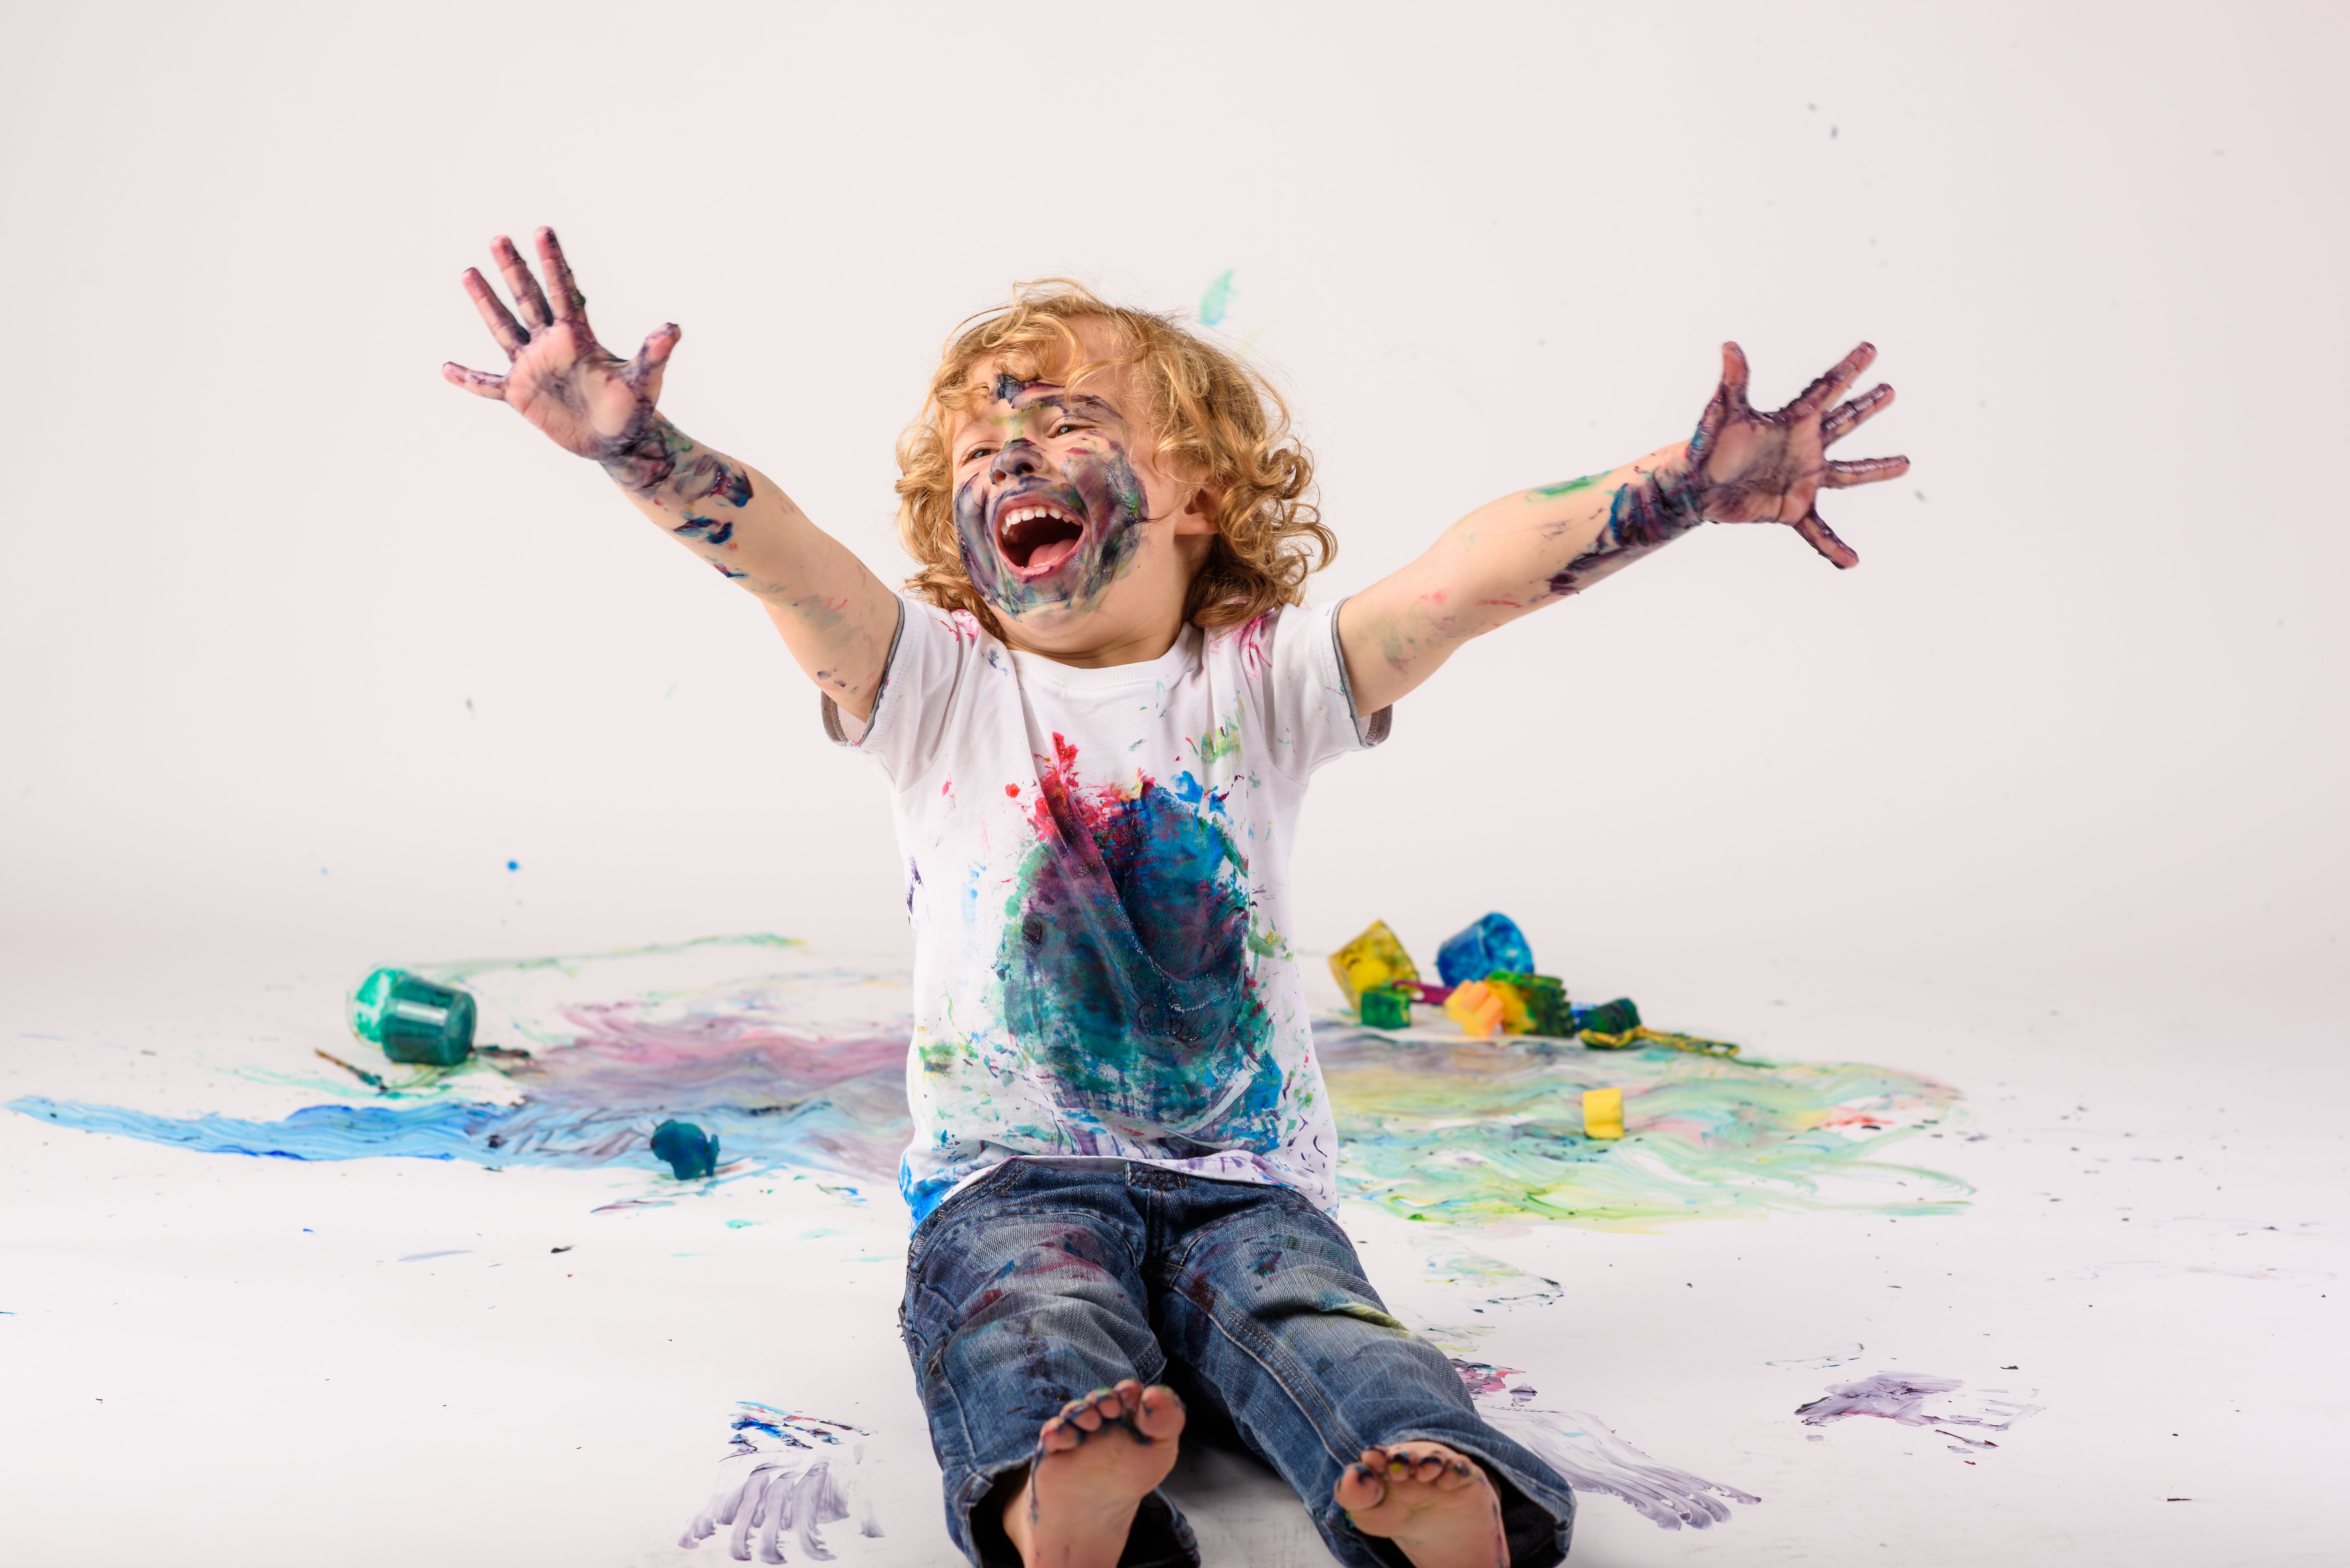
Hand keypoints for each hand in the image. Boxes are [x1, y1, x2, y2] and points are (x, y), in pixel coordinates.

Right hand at [441, 227, 677, 462]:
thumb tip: (673, 328)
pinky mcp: (521, 395)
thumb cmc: (634, 409)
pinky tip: (446, 368)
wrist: (619, 441)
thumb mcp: (644, 381)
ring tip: (469, 272)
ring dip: (486, 302)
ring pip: (504, 328)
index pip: (563, 292)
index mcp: (578, 337)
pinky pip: (488, 386)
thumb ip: (653, 354)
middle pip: (528, 300)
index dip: (554, 262)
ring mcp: (532, 367)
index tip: (543, 230)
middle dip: (514, 269)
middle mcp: (551, 345)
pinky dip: (468, 379)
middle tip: (499, 238)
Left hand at [1685, 342, 1909, 568]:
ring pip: (1847, 475)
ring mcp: (1802, 478)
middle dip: (1866, 407)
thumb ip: (1732, 384)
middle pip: (1843, 423)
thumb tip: (1729, 347)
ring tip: (1905, 463)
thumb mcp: (1723, 416)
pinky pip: (1818, 532)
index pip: (1826, 390)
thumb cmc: (1707, 448)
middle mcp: (1804, 447)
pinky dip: (1833, 547)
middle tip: (1889, 389)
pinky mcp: (1792, 508)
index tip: (1870, 348)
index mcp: (1792, 422)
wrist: (1694, 489)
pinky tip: (1851, 562)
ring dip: (1875, 470)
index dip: (1849, 369)